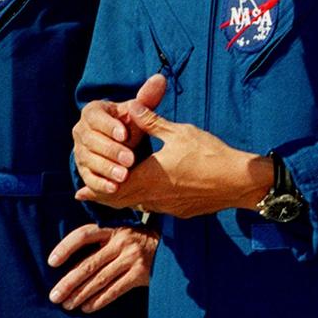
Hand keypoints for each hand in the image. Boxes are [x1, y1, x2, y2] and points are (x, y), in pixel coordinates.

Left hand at [48, 223, 158, 312]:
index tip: (51, 262)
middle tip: (54, 296)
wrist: (172, 250)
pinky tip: (87, 308)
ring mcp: (131, 258)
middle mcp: (121, 242)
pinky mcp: (140, 275)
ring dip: (81, 294)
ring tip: (67, 305)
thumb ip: (101, 244)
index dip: (66, 248)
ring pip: (100, 279)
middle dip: (69, 282)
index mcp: (112, 229)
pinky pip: (115, 290)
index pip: (83, 235)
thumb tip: (69, 268)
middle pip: (89, 263)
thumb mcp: (121, 236)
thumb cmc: (138, 244)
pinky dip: (99, 300)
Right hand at [73, 73, 166, 195]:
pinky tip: (113, 188)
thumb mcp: (137, 113)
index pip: (95, 117)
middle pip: (92, 141)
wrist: (119, 144)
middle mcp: (81, 131)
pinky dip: (100, 183)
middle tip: (130, 159)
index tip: (125, 134)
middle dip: (111, 151)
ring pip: (89, 160)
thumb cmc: (129, 124)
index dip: (109, 126)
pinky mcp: (83, 170)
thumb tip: (160, 79)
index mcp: (92, 112)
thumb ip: (147, 99)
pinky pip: (88, 177)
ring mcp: (80, 152)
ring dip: (106, 169)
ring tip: (124, 176)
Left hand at [76, 103, 272, 218]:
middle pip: (121, 201)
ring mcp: (167, 207)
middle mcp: (153, 197)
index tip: (80, 190)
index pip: (113, 188)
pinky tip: (146, 195)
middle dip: (104, 196)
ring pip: (137, 206)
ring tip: (113, 193)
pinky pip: (154, 208)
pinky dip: (143, 202)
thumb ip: (151, 121)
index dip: (95, 190)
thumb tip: (132, 105)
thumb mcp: (178, 132)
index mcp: (148, 178)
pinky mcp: (180, 211)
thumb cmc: (209, 154)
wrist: (237, 181)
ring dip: (124, 200)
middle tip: (88, 194)